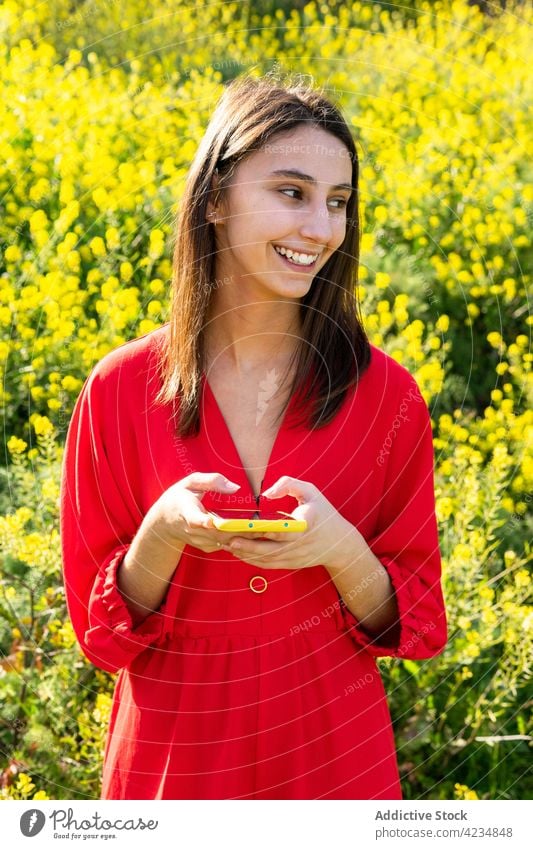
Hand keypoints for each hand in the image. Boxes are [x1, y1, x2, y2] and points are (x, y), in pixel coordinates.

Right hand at [149, 471, 266, 552]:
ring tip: (266, 528)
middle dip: (242, 530)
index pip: (197, 520)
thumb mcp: (190, 482)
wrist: (164, 523)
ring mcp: (201, 541)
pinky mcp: (209, 547)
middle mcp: (194, 531)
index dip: (208, 522)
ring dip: (245, 537)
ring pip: (227, 542)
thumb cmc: (178, 497)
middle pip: (220, 534)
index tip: (217, 521)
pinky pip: (227, 545)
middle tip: (264, 524)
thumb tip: (235, 487)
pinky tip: (256, 532)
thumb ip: (211, 481)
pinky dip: (241, 540)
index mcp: (187, 512)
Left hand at [222, 476, 355, 569]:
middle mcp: (301, 543)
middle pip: (271, 548)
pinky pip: (269, 565)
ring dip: (247, 554)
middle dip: (249, 545)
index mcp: (307, 523)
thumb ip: (288, 484)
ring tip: (228, 546)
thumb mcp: (311, 491)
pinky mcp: (291, 564)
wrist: (341, 544)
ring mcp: (296, 556)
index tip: (249, 526)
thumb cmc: (322, 512)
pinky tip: (239, 554)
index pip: (285, 529)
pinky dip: (253, 561)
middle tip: (229, 539)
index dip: (267, 530)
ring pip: (267, 559)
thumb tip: (266, 493)